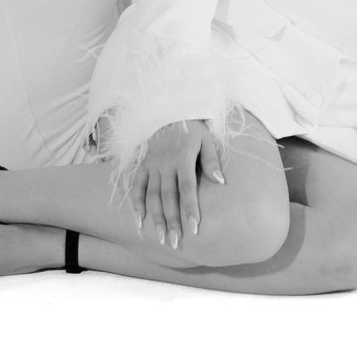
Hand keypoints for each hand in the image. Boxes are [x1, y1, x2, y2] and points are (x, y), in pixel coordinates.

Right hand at [135, 120, 223, 250]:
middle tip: (174, 243)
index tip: (194, 228)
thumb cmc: (193, 131)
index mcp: (183, 158)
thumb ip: (211, 161)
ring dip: (155, 218)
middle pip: (168, 197)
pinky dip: (136, 204)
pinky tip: (139, 222)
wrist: (170, 114)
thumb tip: (221, 182)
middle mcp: (165, 164)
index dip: (190, 208)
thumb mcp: (207, 141)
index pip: (187, 188)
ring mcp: (152, 165)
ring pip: (151, 196)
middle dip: (171, 221)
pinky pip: (136, 187)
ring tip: (160, 238)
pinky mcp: (143, 166)